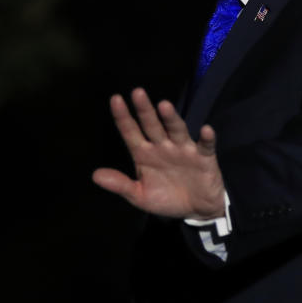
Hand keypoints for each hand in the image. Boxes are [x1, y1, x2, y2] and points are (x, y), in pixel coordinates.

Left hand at [92, 87, 225, 219]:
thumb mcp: (140, 196)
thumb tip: (95, 176)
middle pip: (152, 125)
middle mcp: (162, 146)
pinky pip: (205, 146)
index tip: (115, 99)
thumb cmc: (166, 198)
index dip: (123, 117)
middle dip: (145, 110)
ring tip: (164, 106)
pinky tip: (205, 130)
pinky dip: (206, 138)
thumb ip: (120, 185)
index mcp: (144, 153)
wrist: (196, 210)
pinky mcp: (204, 158)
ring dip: (171, 119)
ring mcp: (183, 150)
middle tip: (137, 92)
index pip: (131, 132)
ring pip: (176, 130)